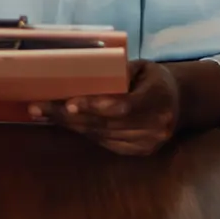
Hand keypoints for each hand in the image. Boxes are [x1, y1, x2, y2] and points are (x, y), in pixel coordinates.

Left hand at [31, 60, 219, 156]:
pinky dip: (84, 132)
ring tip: (44, 113)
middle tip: (39, 107)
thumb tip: (84, 69)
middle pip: (106, 124)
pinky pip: (106, 143)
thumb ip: (119, 70)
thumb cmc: (154, 78)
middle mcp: (155, 126)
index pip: (122, 106)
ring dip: (71, 126)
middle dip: (69, 116)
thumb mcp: (142, 66)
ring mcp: (148, 143)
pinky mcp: (140, 152)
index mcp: (158, 99)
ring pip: (102, 136)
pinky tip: (66, 123)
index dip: (95, 106)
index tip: (70, 104)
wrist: (179, 102)